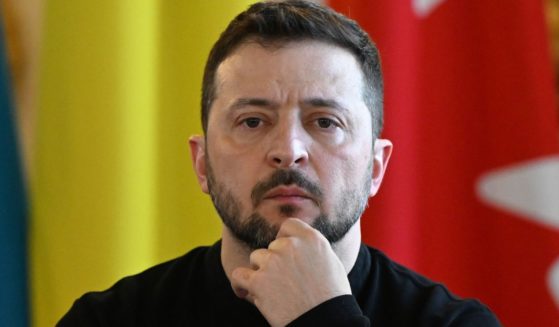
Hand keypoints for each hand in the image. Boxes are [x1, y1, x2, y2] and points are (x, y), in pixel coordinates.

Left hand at [230, 218, 351, 326]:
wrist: (325, 320)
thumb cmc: (331, 298)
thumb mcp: (331, 263)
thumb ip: (312, 249)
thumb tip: (299, 244)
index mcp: (311, 239)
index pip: (289, 225)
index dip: (284, 238)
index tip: (284, 252)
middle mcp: (291, 246)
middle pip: (272, 246)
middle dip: (275, 261)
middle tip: (283, 281)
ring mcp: (273, 261)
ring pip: (256, 258)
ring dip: (260, 272)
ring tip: (271, 291)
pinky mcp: (258, 281)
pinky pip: (239, 275)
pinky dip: (239, 284)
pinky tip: (244, 292)